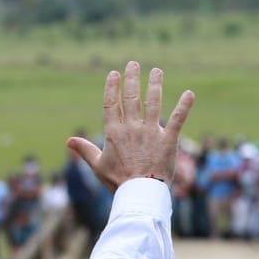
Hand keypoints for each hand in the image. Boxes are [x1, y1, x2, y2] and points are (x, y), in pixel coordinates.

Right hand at [68, 61, 194, 193]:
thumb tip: (69, 141)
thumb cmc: (118, 182)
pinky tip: (189, 94)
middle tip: (133, 64)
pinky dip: (184, 106)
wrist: (139, 194)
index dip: (112, 87)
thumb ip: (85, 150)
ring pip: (153, 103)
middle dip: (132, 79)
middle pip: (131, 97)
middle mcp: (132, 128)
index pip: (111, 104)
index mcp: (114, 132)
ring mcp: (151, 133)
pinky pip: (177, 119)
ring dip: (155, 85)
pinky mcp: (168, 140)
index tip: (114, 74)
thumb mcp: (98, 165)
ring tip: (156, 71)